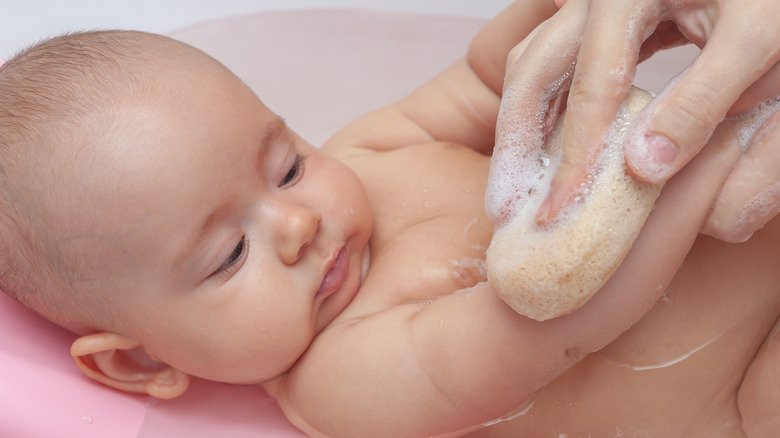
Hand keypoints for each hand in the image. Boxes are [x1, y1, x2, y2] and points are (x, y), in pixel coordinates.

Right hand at [510, 0, 779, 237]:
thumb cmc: (772, 2)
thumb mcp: (758, 42)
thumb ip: (701, 103)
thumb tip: (641, 168)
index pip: (589, 90)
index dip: (571, 157)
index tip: (557, 212)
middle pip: (531, 72)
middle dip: (514, 144)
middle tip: (501, 207)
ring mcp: (592, 8)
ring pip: (531, 67)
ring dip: (518, 128)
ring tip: (514, 186)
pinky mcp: (600, 24)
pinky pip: (554, 68)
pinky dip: (543, 112)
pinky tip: (545, 150)